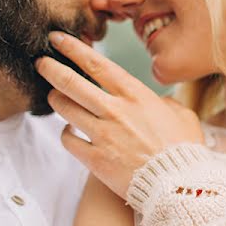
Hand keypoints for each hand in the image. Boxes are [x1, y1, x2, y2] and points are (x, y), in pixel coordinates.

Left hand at [36, 31, 202, 197]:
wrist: (179, 185)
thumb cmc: (185, 150)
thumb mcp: (183, 116)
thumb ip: (166, 104)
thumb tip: (158, 102)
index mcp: (136, 95)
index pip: (96, 64)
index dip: (72, 49)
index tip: (57, 39)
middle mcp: (115, 111)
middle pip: (71, 83)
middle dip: (51, 69)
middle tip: (41, 63)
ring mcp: (103, 135)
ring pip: (65, 109)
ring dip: (56, 99)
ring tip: (54, 96)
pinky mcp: (95, 159)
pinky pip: (69, 140)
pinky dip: (66, 133)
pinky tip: (70, 131)